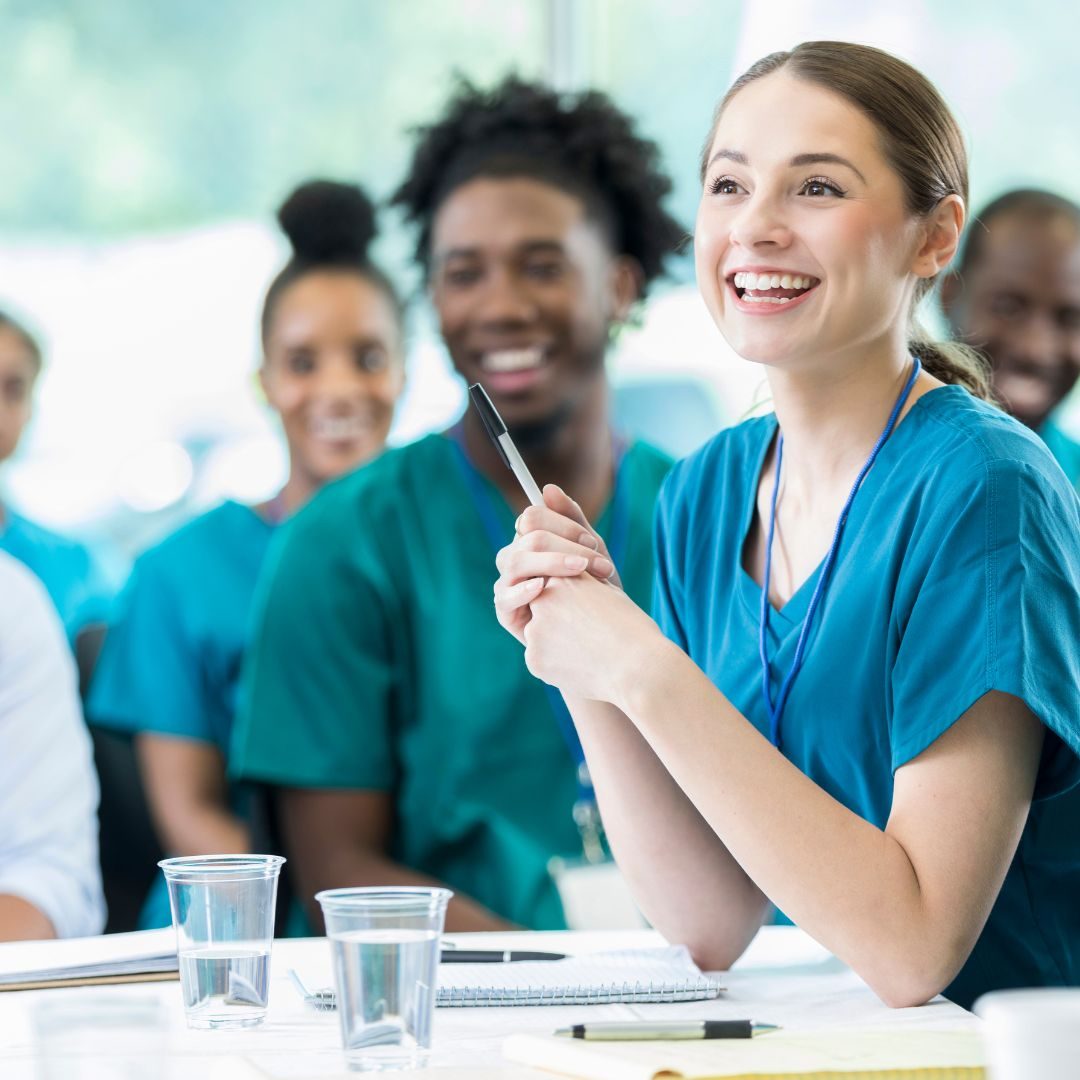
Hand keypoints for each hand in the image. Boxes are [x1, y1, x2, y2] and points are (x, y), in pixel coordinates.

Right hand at [494, 484, 620, 644]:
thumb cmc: (597, 589)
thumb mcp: (591, 552)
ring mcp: (508, 583)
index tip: (592, 542)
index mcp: (531, 540)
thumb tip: (547, 489)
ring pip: (515, 561)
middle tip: (599, 564)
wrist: (603, 633)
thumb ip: (573, 520)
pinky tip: (542, 588)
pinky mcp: (506, 611)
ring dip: (552, 563)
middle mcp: (516, 558)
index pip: (532, 517)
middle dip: (565, 546)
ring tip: (580, 572)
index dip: (563, 525)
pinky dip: (523, 590)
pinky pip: (505, 596)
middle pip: (527, 538)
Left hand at [522, 572, 663, 706]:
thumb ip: (586, 586)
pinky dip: (557, 665)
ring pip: (540, 638)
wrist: (639, 668)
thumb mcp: (611, 595)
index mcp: (562, 580)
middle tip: (589, 637)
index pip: (556, 589)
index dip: (575, 605)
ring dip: (557, 645)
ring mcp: (535, 632)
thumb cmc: (633, 629)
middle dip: (559, 623)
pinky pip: (541, 661)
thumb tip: (575, 583)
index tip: (593, 618)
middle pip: (544, 612)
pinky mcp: (534, 660)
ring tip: (588, 654)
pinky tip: (581, 667)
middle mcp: (542, 601)